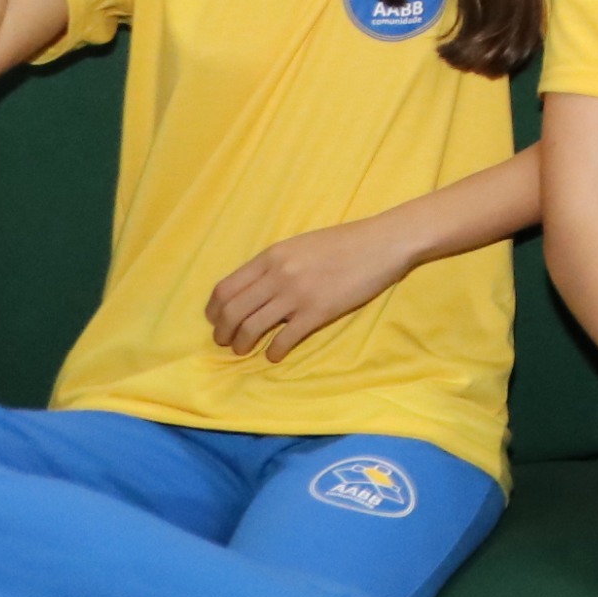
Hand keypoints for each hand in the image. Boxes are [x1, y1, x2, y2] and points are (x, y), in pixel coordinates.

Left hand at [207, 214, 418, 359]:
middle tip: (226, 341)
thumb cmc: (345, 241)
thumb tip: (255, 288)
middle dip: (223, 332)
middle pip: (232, 311)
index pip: (225, 288)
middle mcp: (277, 275)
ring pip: (251, 328)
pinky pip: (284, 339)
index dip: (214, 311)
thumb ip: (276, 264)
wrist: (383, 243)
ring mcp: (296, 295)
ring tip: (244, 350)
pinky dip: (273, 351)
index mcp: (271, 256)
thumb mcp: (300, 245)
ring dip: (242, 344)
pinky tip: (274, 354)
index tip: (216, 321)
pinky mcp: (317, 312)